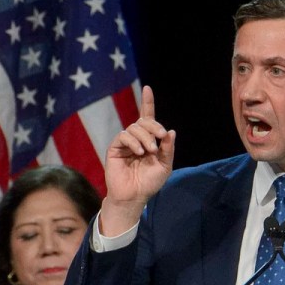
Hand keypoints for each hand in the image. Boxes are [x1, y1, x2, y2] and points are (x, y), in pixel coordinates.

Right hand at [101, 85, 175, 235]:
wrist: (134, 196)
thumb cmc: (149, 183)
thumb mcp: (165, 166)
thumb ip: (168, 149)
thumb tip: (170, 131)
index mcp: (149, 140)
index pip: (147, 117)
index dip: (147, 102)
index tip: (148, 88)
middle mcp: (136, 139)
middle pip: (144, 121)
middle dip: (154, 125)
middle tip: (160, 137)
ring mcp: (125, 143)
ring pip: (134, 127)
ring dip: (146, 137)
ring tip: (150, 151)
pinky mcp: (115, 148)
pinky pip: (124, 136)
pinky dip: (133, 142)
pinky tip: (138, 152)